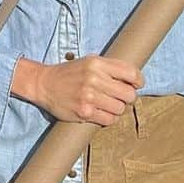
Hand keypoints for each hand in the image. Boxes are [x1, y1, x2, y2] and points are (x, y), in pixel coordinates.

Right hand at [13, 55, 142, 125]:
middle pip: (129, 94)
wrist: (45, 84)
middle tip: (118, 96)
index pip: (130, 72)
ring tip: (105, 104)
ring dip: (116, 109)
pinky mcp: (85, 112)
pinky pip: (109, 120)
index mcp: (96, 63)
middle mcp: (94, 78)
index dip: (138, 80)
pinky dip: (107, 118)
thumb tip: (134, 80)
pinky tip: (99, 111)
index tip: (137, 84)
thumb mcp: (88, 62)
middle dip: (127, 97)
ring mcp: (89, 96)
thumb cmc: (70, 73)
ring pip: (120, 109)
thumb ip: (109, 68)